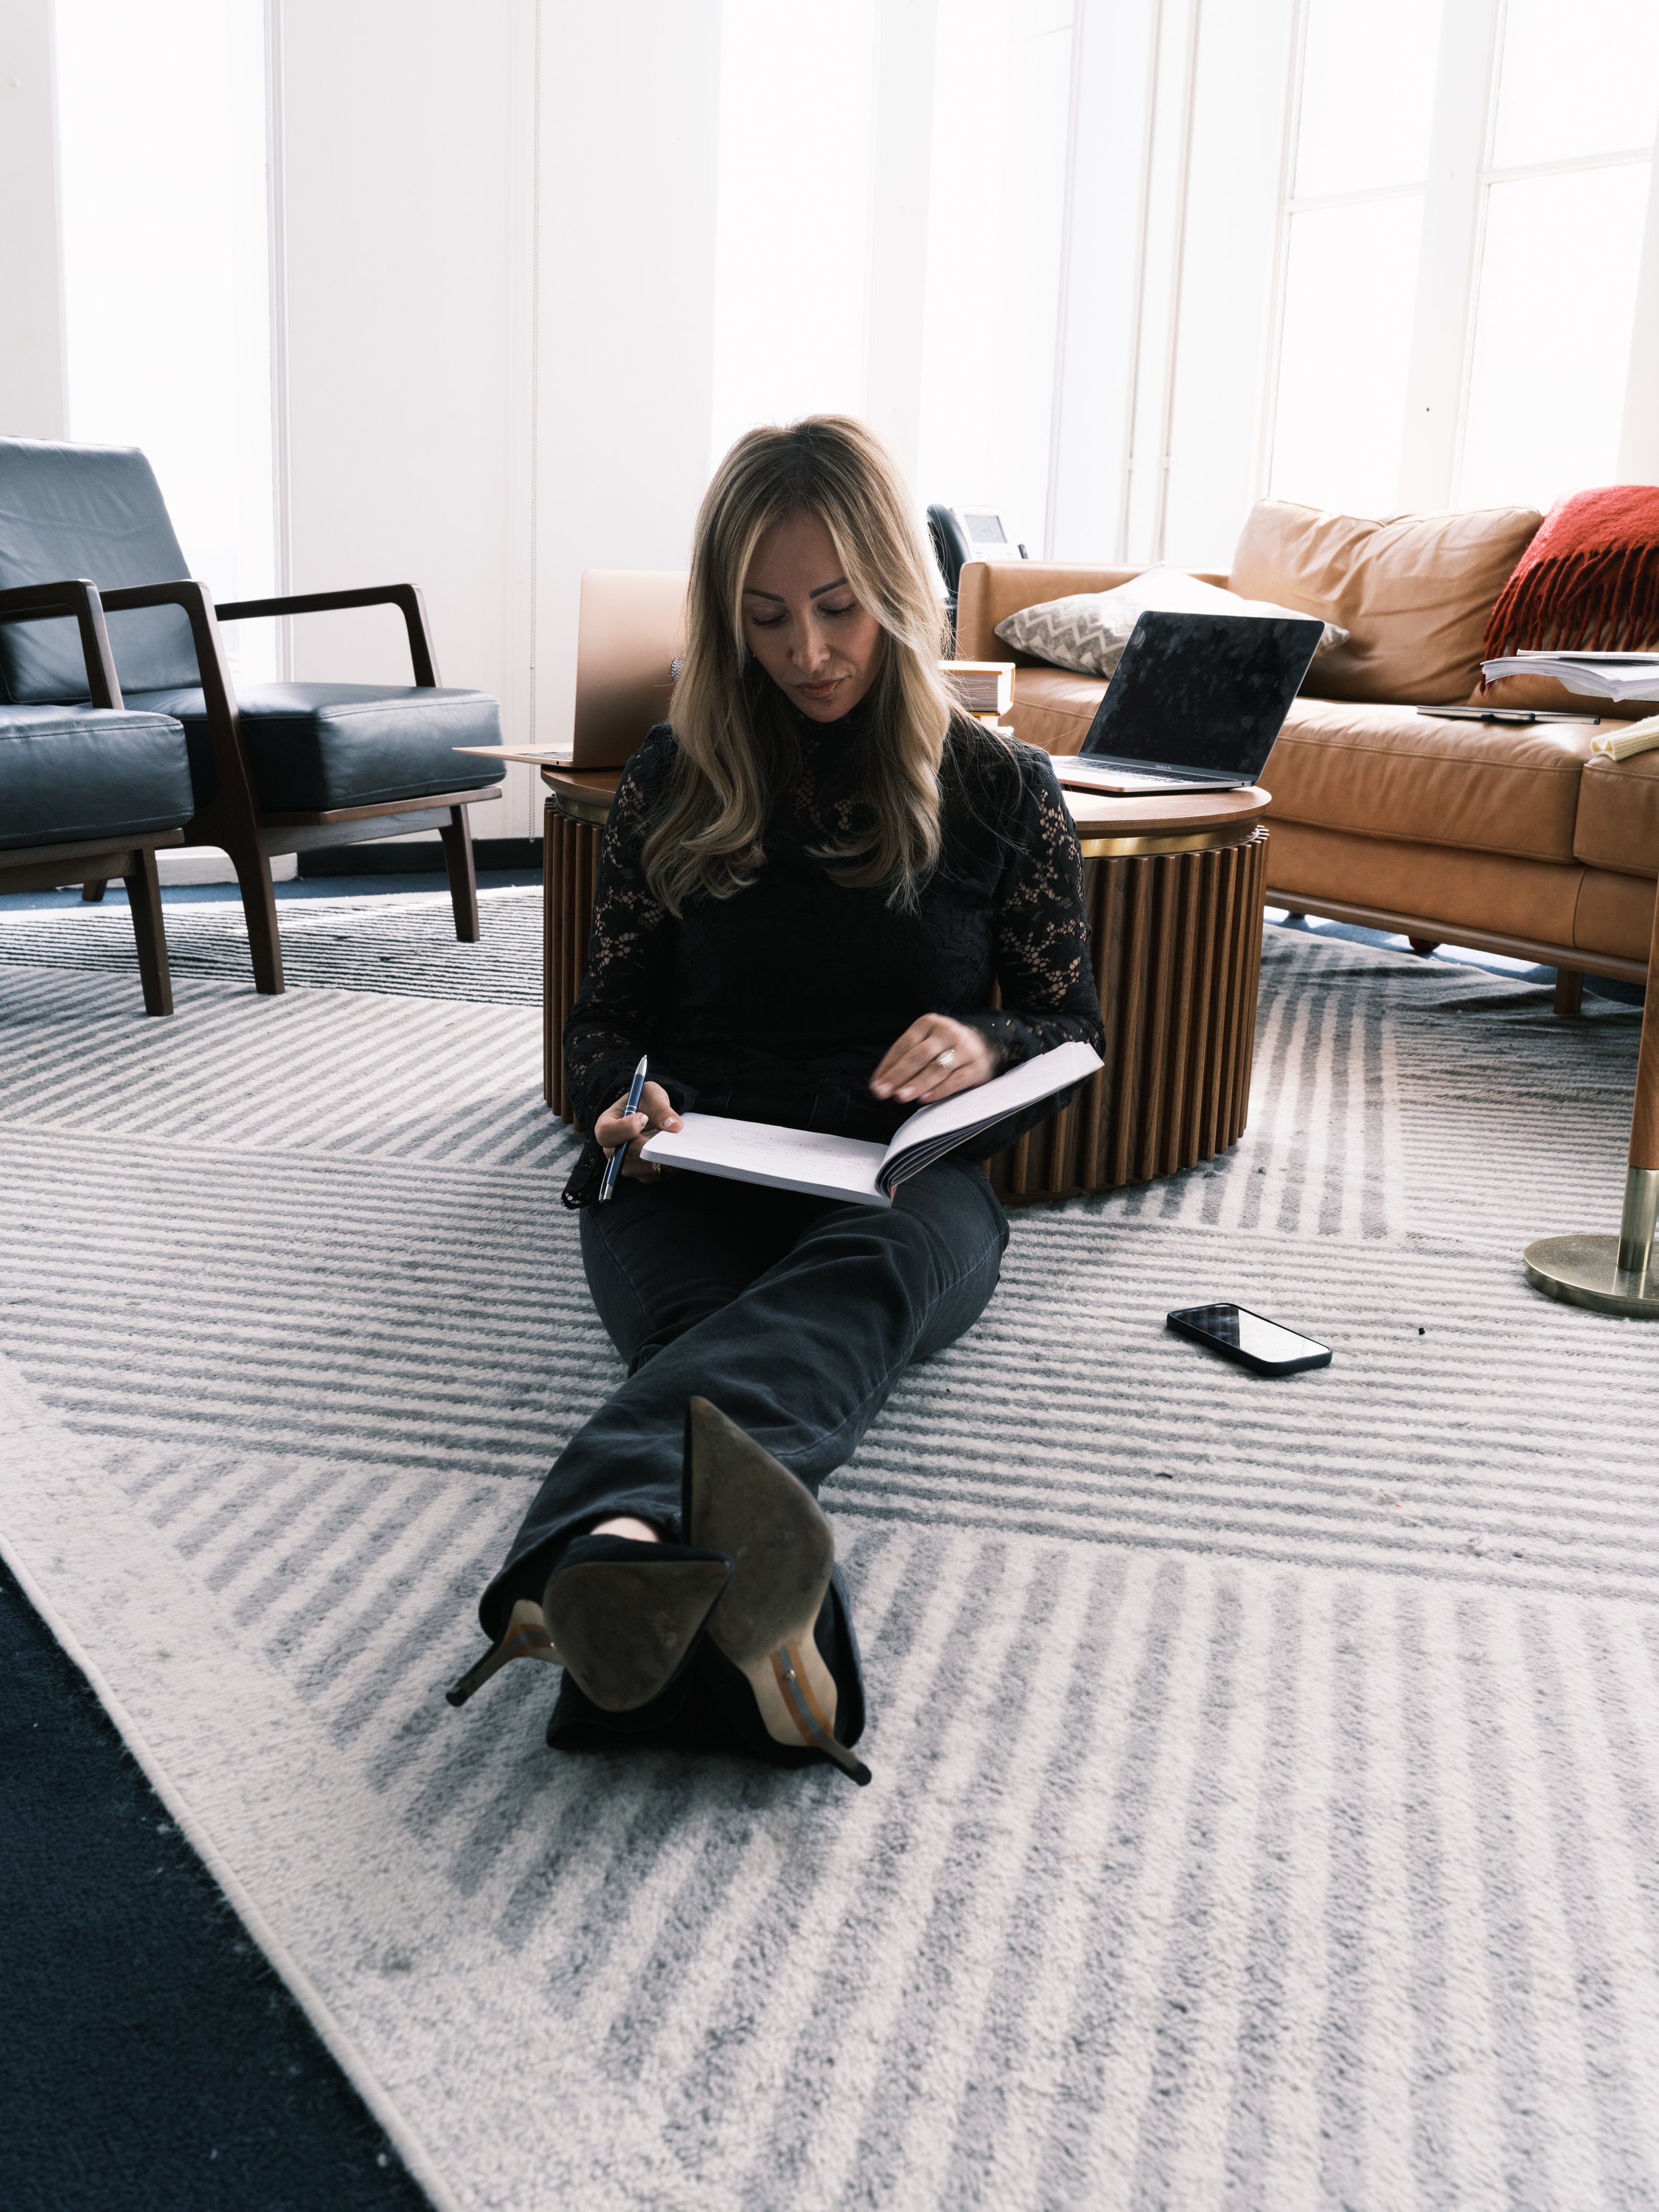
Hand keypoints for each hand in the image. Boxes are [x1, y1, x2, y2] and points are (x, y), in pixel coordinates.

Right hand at [593, 1080, 680, 1179]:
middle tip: (669, 1142)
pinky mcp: (642, 1172)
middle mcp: (612, 1149)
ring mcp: (626, 1163)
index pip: (607, 1133)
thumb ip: (660, 1108)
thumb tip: (674, 1125)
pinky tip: (679, 1154)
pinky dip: (669, 1166)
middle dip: (649, 1150)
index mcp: (606, 1125)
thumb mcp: (651, 1095)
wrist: (651, 1113)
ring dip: (661, 1159)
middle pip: (625, 1157)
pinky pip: (655, 1174)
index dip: (624, 1128)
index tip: (643, 1118)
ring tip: (678, 1147)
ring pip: (642, 1168)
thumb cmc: (644, 1102)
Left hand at [870, 1015, 998, 1105]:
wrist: (985, 1047)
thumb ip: (906, 1058)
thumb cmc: (945, 1048)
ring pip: (937, 1068)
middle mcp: (947, 1032)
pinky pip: (955, 1081)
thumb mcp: (926, 1042)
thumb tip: (881, 1082)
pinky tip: (923, 1099)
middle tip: (883, 1092)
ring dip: (916, 1084)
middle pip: (919, 1055)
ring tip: (900, 1096)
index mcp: (929, 1023)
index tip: (876, 1084)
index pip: (904, 1045)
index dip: (888, 1065)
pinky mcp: (977, 1067)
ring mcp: (964, 1049)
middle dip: (898, 1075)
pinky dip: (938, 1091)